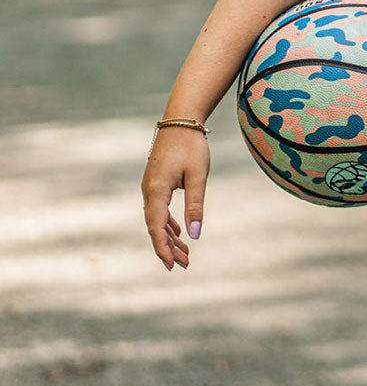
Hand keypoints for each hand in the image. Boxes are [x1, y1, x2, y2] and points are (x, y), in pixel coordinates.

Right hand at [141, 126, 209, 270]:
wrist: (181, 120)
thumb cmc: (191, 146)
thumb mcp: (197, 176)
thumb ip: (195, 205)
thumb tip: (195, 235)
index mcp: (156, 191)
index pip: (156, 227)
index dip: (163, 248)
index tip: (172, 265)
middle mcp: (149, 192)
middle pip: (156, 227)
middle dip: (169, 247)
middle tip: (184, 265)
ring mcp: (151, 187)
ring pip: (158, 219)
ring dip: (170, 236)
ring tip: (185, 253)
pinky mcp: (157, 183)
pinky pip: (160, 209)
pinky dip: (169, 223)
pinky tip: (179, 231)